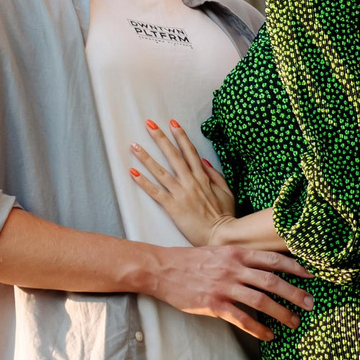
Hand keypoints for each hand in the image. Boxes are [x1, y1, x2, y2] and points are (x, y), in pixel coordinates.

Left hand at [128, 119, 237, 248]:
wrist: (222, 236)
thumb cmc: (225, 216)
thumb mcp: (226, 192)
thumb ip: (215, 176)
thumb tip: (204, 161)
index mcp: (203, 178)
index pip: (190, 152)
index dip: (181, 136)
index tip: (172, 123)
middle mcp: (191, 182)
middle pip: (173, 155)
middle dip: (160, 138)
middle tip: (149, 124)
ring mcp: (181, 193)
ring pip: (160, 171)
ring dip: (146, 157)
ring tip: (134, 145)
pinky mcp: (173, 207)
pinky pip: (155, 192)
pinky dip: (143, 182)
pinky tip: (132, 172)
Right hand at [144, 243, 313, 341]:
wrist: (161, 268)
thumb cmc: (189, 260)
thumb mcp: (217, 251)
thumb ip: (239, 258)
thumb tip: (264, 268)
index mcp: (236, 253)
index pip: (272, 259)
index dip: (294, 267)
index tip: (312, 276)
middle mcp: (233, 268)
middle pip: (272, 281)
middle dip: (295, 293)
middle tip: (310, 304)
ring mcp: (223, 286)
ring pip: (261, 301)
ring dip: (282, 313)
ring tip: (294, 323)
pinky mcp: (213, 304)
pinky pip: (242, 319)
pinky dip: (259, 329)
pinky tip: (269, 335)